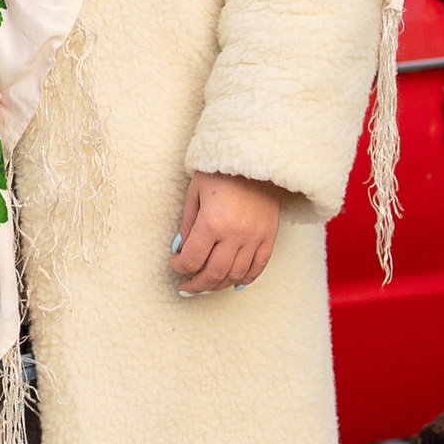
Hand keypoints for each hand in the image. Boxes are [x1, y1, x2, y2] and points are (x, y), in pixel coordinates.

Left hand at [170, 173, 280, 296]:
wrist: (256, 157)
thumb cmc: (221, 171)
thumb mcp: (195, 193)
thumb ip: (188, 224)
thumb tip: (181, 250)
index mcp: (212, 222)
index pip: (191, 260)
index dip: (178, 266)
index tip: (174, 263)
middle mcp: (234, 234)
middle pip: (213, 274)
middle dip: (196, 285)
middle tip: (187, 287)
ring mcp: (254, 237)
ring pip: (235, 275)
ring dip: (218, 285)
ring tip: (206, 286)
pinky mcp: (269, 236)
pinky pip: (258, 267)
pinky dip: (245, 279)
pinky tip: (233, 283)